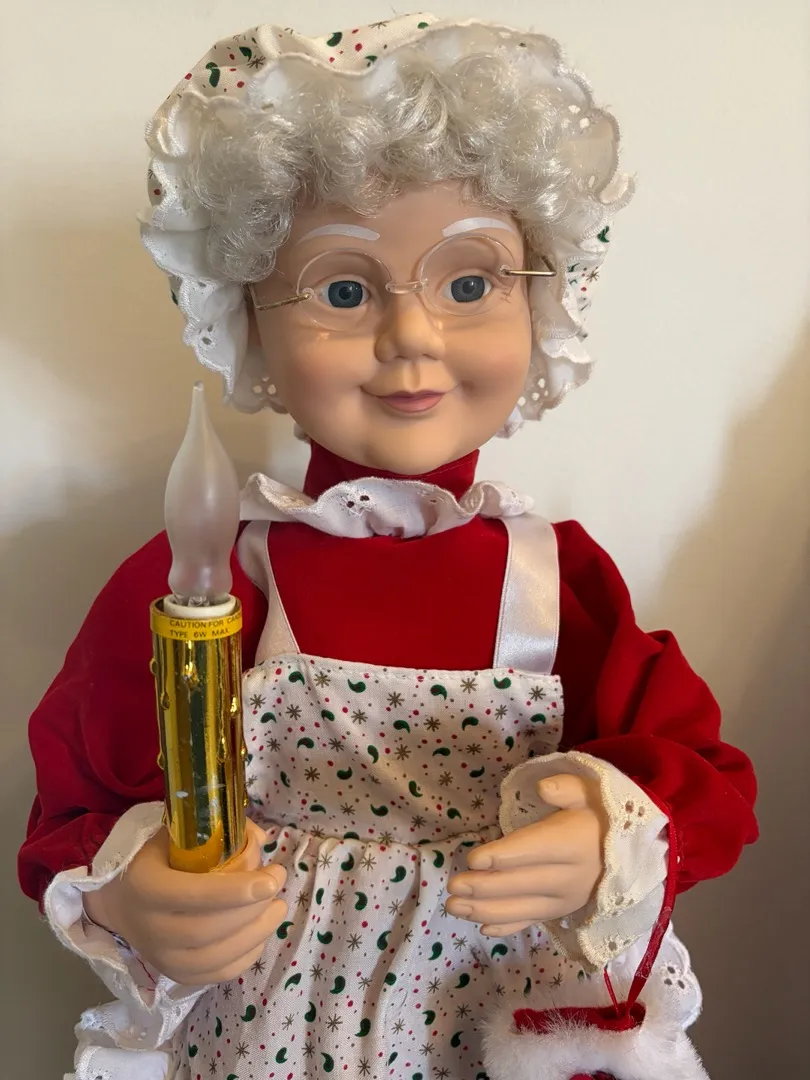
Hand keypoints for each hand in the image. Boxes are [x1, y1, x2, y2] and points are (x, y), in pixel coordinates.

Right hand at [83, 819, 287, 984]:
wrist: (119, 898)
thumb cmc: (154, 858)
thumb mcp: (175, 833)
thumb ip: (216, 830)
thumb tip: (259, 838)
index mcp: (145, 887)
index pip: (193, 896)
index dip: (236, 891)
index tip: (271, 878)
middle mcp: (149, 929)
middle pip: (207, 930)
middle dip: (252, 910)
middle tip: (277, 883)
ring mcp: (160, 958)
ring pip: (214, 958)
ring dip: (256, 933)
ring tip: (278, 908)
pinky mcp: (173, 974)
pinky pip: (214, 975)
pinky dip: (245, 957)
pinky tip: (261, 934)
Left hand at [446, 773, 603, 935]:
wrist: (632, 850)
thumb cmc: (598, 814)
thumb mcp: (589, 791)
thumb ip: (566, 788)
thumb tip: (543, 788)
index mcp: (574, 844)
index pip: (534, 850)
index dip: (502, 855)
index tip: (473, 859)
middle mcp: (570, 878)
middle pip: (522, 884)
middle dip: (484, 887)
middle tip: (453, 886)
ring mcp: (566, 900)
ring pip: (522, 908)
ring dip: (485, 910)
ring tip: (453, 907)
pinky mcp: (562, 912)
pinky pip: (533, 922)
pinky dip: (508, 927)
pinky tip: (483, 928)